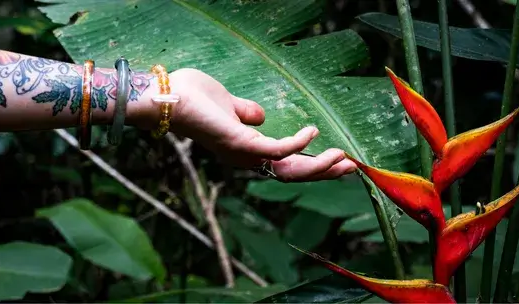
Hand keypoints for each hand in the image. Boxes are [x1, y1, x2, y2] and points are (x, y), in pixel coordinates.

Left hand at [132, 68, 355, 181]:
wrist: (167, 97)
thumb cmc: (193, 98)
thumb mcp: (229, 106)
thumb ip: (246, 114)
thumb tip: (262, 116)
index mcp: (245, 150)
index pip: (283, 163)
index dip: (310, 164)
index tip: (335, 160)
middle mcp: (246, 158)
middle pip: (291, 174)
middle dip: (322, 172)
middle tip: (351, 167)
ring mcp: (244, 154)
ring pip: (289, 169)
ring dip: (319, 166)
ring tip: (344, 159)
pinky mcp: (241, 143)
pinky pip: (277, 149)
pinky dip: (298, 143)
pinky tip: (313, 132)